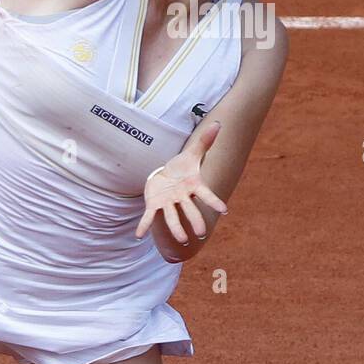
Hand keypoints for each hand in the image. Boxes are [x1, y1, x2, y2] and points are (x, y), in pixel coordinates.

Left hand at [135, 121, 228, 243]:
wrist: (165, 176)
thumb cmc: (182, 168)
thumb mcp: (192, 153)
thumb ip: (205, 141)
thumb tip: (219, 123)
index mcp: (193, 186)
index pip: (206, 194)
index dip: (214, 202)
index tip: (224, 210)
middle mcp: (182, 198)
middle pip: (190, 210)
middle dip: (195, 221)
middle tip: (200, 234)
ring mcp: (168, 203)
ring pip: (172, 217)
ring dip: (176, 228)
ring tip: (182, 240)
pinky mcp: (154, 205)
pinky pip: (149, 216)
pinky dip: (144, 225)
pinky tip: (138, 235)